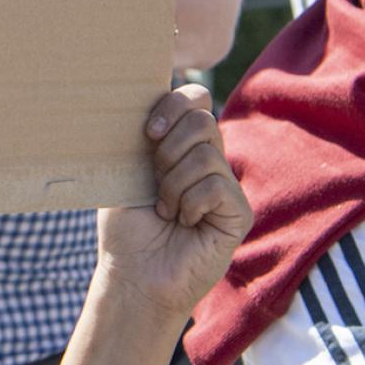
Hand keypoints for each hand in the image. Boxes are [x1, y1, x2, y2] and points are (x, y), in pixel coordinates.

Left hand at [93, 85, 248, 330]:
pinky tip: (185, 223)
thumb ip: (142, 134)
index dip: (173, 105)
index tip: (147, 133)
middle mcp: (209, 160)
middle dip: (168, 148)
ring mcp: (226, 185)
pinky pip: (217, 185)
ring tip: (165, 211)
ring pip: (207, 153)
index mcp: (182, 145)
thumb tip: (147, 90)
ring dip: (173, 184)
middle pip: (202, 118)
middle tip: (154, 182)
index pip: (196, 98)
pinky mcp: (239, 212)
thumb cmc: (125, 227)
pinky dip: (191, 203)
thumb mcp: (125, 170)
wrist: (132, 275)